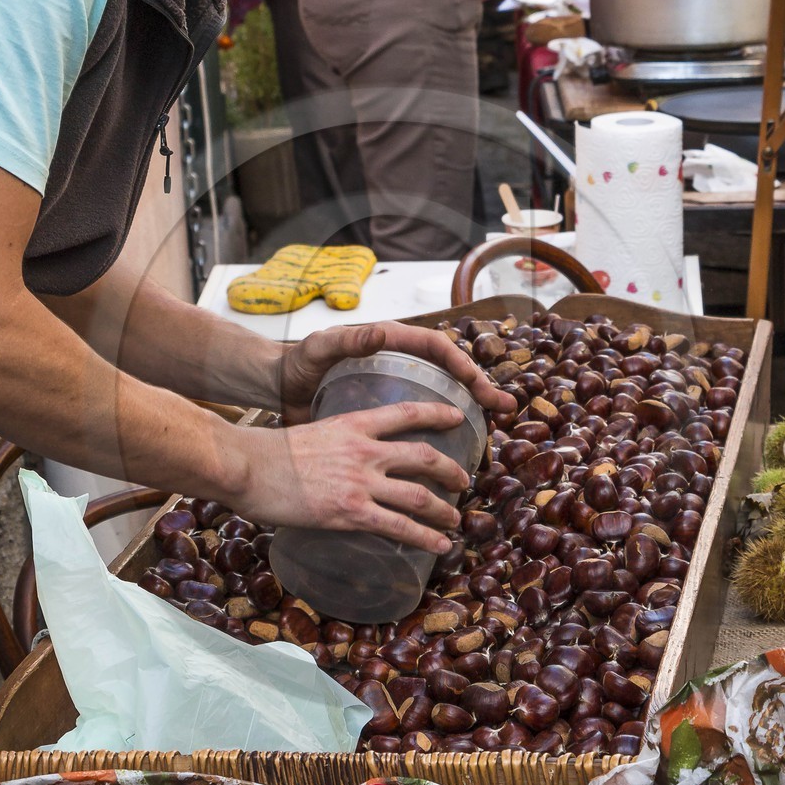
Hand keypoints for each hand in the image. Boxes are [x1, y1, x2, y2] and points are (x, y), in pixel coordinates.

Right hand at [229, 402, 469, 551]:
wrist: (246, 465)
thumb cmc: (264, 452)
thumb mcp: (308, 432)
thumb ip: (331, 444)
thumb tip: (334, 462)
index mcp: (353, 425)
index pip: (406, 413)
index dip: (437, 413)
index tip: (457, 416)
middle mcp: (365, 451)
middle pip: (424, 456)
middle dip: (450, 469)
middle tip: (463, 480)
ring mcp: (361, 482)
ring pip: (420, 495)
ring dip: (444, 509)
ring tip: (456, 520)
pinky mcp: (351, 512)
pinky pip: (400, 526)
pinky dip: (426, 538)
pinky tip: (440, 545)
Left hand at [276, 320, 515, 426]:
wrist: (279, 388)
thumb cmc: (298, 363)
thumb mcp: (320, 348)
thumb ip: (347, 340)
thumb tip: (381, 332)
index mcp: (390, 343)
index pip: (437, 348)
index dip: (463, 363)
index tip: (480, 384)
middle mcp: (399, 361)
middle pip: (449, 371)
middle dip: (479, 387)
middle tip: (505, 408)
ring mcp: (396, 387)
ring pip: (442, 396)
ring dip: (469, 411)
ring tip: (494, 430)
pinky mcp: (387, 412)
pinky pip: (422, 420)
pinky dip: (442, 433)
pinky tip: (456, 453)